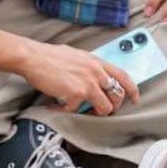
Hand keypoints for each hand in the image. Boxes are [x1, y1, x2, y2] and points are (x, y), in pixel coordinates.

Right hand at [20, 41, 139, 115]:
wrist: (32, 58)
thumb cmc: (48, 56)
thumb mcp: (75, 55)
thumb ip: (87, 65)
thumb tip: (90, 75)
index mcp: (96, 61)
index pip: (123, 76)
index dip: (132, 89)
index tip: (134, 98)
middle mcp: (96, 71)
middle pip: (117, 95)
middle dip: (113, 106)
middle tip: (103, 110)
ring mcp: (88, 83)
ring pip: (105, 107)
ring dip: (95, 112)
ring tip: (82, 110)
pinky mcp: (77, 94)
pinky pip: (78, 110)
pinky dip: (67, 110)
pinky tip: (57, 106)